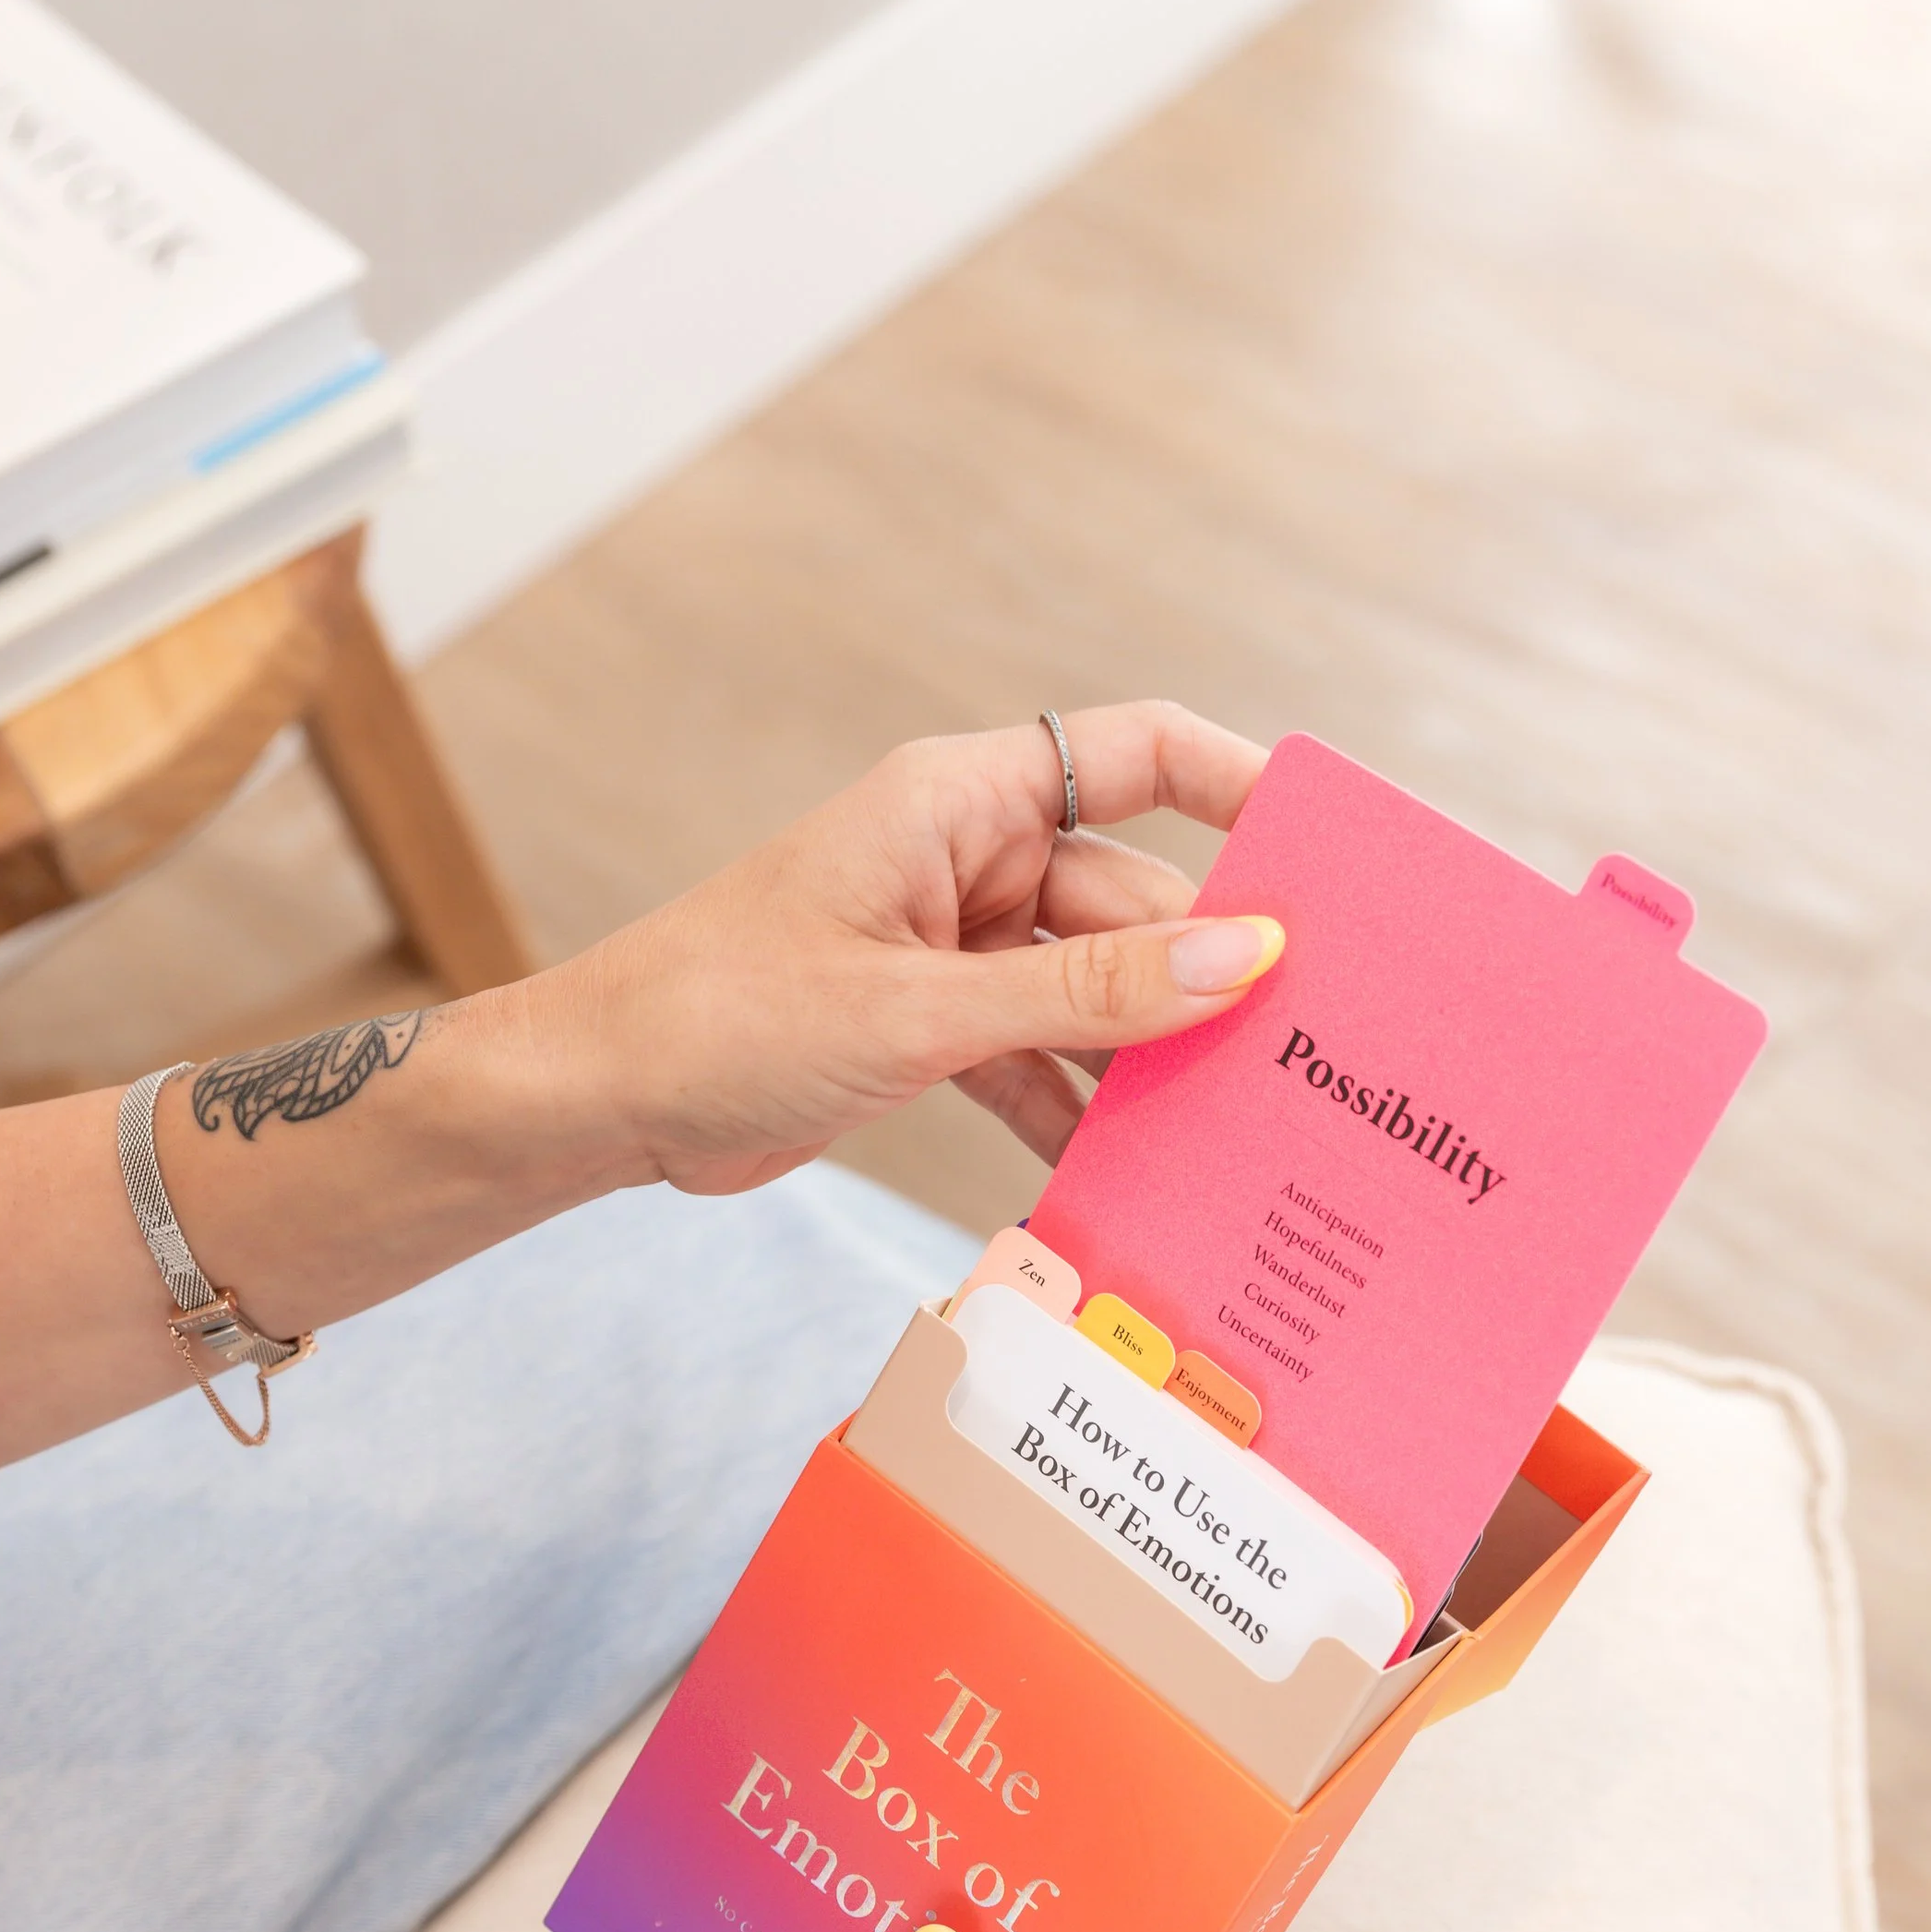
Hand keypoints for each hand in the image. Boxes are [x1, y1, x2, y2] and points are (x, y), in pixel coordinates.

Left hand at [546, 701, 1278, 1191]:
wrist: (596, 1100)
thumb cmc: (721, 1015)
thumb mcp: (921, 1010)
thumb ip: (1088, 993)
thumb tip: (1249, 957)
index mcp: (962, 803)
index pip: (1139, 755)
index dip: (1243, 790)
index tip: (1333, 857)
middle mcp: (969, 861)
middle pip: (1136, 902)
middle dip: (1210, 978)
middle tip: (1309, 1054)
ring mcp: (954, 949)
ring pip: (1097, 994)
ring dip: (1150, 1062)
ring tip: (1243, 1129)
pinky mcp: (932, 1031)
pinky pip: (1043, 1060)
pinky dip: (1079, 1112)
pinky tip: (1132, 1176)